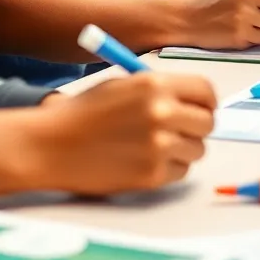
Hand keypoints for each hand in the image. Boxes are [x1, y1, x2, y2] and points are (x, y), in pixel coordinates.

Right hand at [33, 73, 215, 194]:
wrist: (51, 145)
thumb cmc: (83, 113)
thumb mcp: (122, 85)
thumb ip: (160, 91)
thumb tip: (193, 102)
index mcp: (155, 84)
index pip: (206, 91)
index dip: (205, 101)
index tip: (199, 108)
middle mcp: (162, 113)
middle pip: (207, 122)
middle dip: (196, 126)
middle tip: (180, 130)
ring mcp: (159, 146)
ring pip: (197, 150)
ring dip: (182, 149)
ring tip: (153, 146)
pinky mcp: (152, 175)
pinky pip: (180, 172)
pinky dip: (168, 168)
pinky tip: (143, 160)